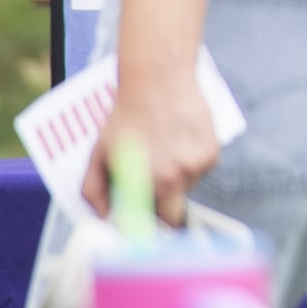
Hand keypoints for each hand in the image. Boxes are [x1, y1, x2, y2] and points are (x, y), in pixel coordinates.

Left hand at [85, 58, 223, 224]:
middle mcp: (176, 178)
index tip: (143, 223)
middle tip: (153, 188)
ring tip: (163, 151)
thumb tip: (103, 216)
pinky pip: (201, 170)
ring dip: (176, 178)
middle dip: (163, 209)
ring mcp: (197, 166)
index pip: (152, 225)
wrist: (158, 81)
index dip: (147, 226)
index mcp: (147, 183)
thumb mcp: (98, 153)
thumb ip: (94, 190)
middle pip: (174, 214)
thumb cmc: (126, 116)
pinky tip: (178, 142)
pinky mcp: (211, 153)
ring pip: (187, 187)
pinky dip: (191, 161)